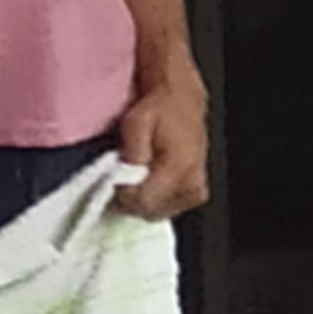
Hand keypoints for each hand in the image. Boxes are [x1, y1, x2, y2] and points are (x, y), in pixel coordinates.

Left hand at [113, 67, 210, 218]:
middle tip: (126, 174)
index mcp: (180, 165)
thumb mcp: (136, 123)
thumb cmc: (159, 108)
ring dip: (143, 198)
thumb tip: (125, 181)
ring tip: (139, 174)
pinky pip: (168, 209)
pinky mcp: (197, 193)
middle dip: (132, 197)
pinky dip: (155, 199)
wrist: (182, 99)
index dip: (122, 194)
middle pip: (149, 212)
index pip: (143, 202)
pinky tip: (151, 180)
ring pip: (157, 213)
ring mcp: (197, 190)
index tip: (115, 178)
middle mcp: (193, 181)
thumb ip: (132, 155)